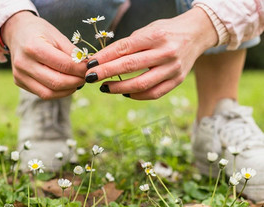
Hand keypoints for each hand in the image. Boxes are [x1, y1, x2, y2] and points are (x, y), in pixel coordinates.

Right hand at [3, 11, 85, 98]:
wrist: (16, 32)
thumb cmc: (39, 32)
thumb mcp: (57, 36)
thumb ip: (72, 53)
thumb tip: (88, 67)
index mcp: (33, 47)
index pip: (63, 65)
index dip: (80, 70)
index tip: (89, 69)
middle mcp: (23, 63)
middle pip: (56, 83)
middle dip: (75, 82)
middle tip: (85, 78)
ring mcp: (19, 75)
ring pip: (49, 93)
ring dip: (67, 90)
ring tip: (76, 82)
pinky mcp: (19, 82)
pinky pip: (43, 94)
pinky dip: (58, 92)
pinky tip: (65, 85)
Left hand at [85, 8, 217, 99]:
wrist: (196, 34)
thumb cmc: (166, 32)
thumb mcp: (148, 30)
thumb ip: (130, 45)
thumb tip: (104, 61)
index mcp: (156, 35)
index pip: (124, 48)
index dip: (105, 57)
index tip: (90, 64)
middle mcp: (166, 52)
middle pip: (130, 66)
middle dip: (106, 73)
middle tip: (90, 78)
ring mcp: (173, 69)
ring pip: (141, 84)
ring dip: (119, 88)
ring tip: (104, 88)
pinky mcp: (177, 80)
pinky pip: (154, 93)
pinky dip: (137, 96)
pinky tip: (125, 93)